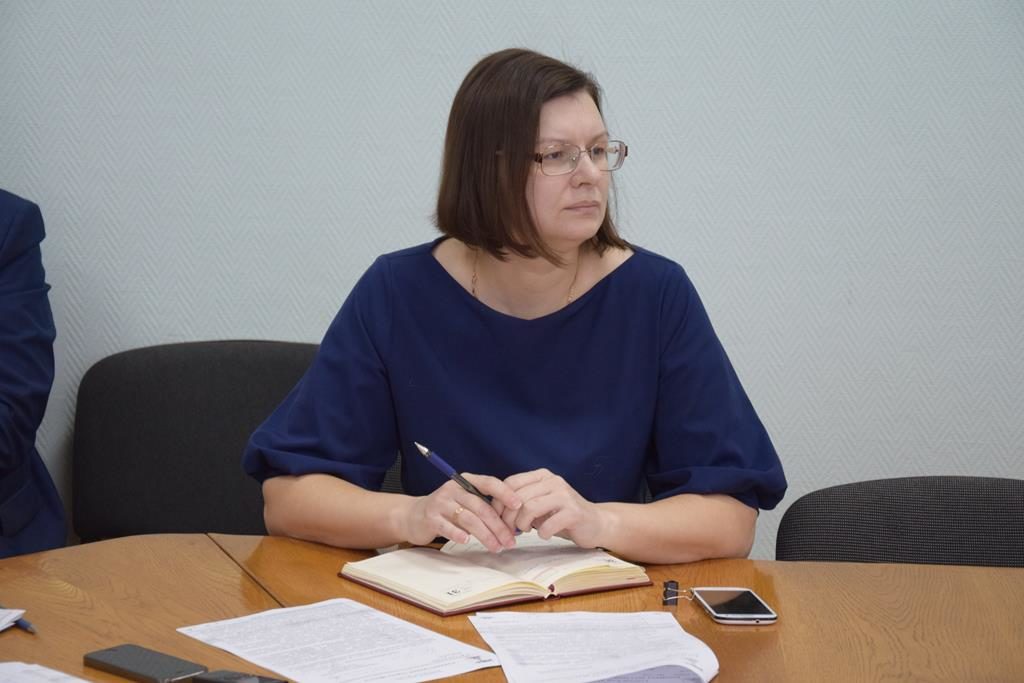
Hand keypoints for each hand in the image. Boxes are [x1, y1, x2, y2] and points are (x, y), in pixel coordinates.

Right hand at [402, 474, 521, 552]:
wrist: (413, 516)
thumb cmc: (447, 510)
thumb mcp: (465, 502)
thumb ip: (484, 507)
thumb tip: (511, 525)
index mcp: (465, 481)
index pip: (489, 483)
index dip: (505, 493)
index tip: (519, 505)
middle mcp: (453, 489)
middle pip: (481, 506)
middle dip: (498, 526)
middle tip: (509, 541)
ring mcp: (440, 502)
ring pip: (468, 518)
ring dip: (485, 534)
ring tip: (496, 547)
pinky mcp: (430, 517)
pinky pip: (447, 526)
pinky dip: (458, 534)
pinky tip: (467, 541)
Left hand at [495, 468, 607, 547]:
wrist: (595, 523)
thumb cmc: (562, 515)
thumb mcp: (540, 503)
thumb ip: (521, 502)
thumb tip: (495, 510)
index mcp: (542, 476)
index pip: (511, 483)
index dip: (499, 502)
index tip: (498, 518)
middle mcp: (553, 481)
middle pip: (518, 497)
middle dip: (509, 517)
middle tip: (510, 530)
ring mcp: (565, 495)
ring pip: (530, 508)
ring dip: (522, 524)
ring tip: (526, 531)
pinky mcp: (574, 512)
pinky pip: (547, 524)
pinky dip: (542, 533)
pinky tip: (545, 534)